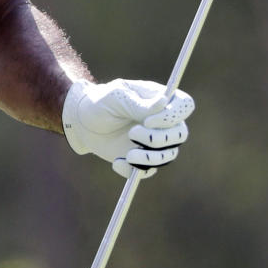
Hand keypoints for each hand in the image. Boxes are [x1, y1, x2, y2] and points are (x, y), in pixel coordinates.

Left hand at [62, 78, 194, 178]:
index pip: (185, 106)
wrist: (82, 122)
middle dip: (158, 138)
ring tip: (128, 154)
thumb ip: (139, 104)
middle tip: (132, 133)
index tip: (148, 121)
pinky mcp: (143, 159)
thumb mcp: (116, 97)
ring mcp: (155, 142)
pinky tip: (117, 162)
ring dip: (150, 158)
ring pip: (169, 155)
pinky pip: (149, 170)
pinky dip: (134, 170)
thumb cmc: (101, 102)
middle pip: (180, 134)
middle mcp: (164, 122)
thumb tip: (163, 102)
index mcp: (161, 100)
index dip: (172, 116)